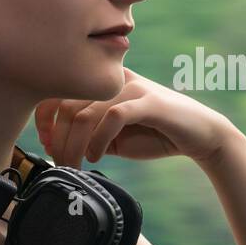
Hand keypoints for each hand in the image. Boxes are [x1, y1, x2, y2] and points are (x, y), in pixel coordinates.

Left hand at [34, 67, 237, 168]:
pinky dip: (98, 141)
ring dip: (74, 146)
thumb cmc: (157, 135)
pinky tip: (97, 157)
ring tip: (77, 165)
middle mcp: (116, 79)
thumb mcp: (114, 136)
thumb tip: (56, 145)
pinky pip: (112, 117)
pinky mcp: (148, 102)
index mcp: (105, 82)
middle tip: (60, 163)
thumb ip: (89, 135)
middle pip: (68, 104)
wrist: (201, 135)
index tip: (45, 144)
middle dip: (59, 140)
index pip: (59, 89)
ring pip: (86, 113)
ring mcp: (132, 88)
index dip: (44, 118)